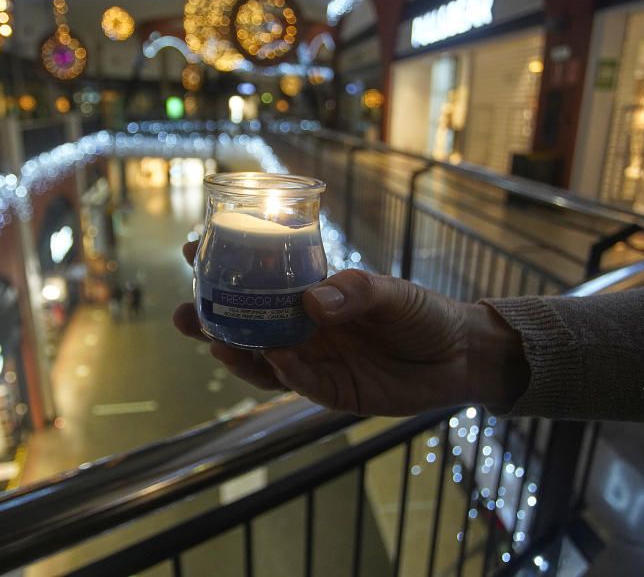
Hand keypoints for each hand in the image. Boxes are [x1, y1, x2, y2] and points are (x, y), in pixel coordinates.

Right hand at [173, 241, 527, 415]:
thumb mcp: (391, 293)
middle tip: (185, 313)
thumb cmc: (422, 314)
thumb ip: (355, 292)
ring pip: (263, 361)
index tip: (193, 251)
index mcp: (312, 298)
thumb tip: (311, 300)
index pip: (259, 283)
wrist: (459, 356)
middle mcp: (305, 331)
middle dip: (211, 322)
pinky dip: (284, 373)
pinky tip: (272, 358)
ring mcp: (316, 363)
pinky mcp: (333, 393)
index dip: (226, 269)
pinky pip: (300, 385)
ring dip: (237, 352)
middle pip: (247, 328)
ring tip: (214, 340)